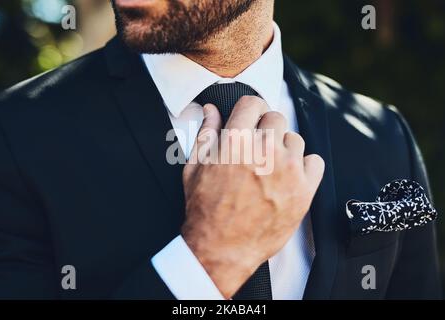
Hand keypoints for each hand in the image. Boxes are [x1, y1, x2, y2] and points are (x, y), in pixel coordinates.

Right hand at [181, 96, 324, 298]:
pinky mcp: (304, 189)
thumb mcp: (195, 168)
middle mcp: (264, 150)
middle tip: (257, 151)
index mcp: (236, 141)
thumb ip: (206, 134)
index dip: (250, 111)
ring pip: (295, 139)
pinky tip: (289, 178)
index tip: (251, 120)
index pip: (253, 103)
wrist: (222, 248)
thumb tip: (211, 110)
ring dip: (283, 149)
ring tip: (271, 169)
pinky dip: (304, 166)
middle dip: (265, 130)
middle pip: (276, 118)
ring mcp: (288, 170)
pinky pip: (315, 161)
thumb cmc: (206, 210)